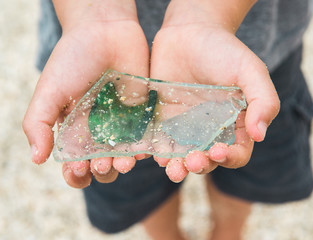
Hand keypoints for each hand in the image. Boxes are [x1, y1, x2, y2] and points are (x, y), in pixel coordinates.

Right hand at [23, 0, 148, 187]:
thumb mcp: (49, 92)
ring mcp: (123, 124)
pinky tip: (144, 152)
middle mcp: (100, 131)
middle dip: (102, 172)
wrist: (105, 31)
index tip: (77, 171)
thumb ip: (39, 124)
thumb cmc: (73, 60)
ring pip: (126, 156)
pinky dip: (147, 150)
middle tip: (100, 165)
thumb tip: (36, 159)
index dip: (75, 174)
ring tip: (123, 162)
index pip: (74, 164)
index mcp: (75, 131)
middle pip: (103, 165)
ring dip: (124, 165)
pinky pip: (148, 138)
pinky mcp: (144, 113)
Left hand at [150, 1, 279, 182]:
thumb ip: (263, 100)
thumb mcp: (250, 70)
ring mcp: (185, 128)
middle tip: (193, 161)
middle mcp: (210, 131)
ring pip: (182, 158)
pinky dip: (156, 154)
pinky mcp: (163, 121)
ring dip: (178, 169)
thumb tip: (259, 135)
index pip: (236, 153)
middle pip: (207, 161)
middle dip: (201, 166)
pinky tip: (154, 155)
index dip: (230, 158)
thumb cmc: (223, 50)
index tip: (218, 151)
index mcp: (235, 124)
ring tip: (172, 167)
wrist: (188, 32)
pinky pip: (160, 144)